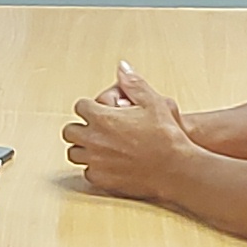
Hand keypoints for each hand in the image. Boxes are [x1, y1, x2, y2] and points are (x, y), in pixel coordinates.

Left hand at [64, 65, 195, 195]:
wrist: (176, 169)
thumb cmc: (166, 136)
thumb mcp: (153, 102)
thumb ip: (133, 83)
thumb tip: (122, 67)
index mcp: (102, 118)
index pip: (80, 106)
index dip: (90, 107)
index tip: (98, 110)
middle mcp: (93, 140)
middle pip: (70, 131)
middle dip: (80, 127)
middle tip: (94, 128)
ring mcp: (96, 161)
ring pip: (74, 153)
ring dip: (83, 148)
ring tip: (98, 146)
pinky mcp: (102, 179)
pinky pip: (87, 172)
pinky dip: (94, 167)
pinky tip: (107, 163)